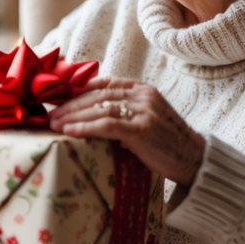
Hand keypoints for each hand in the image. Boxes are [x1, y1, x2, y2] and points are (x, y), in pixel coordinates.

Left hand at [49, 76, 205, 185]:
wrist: (195, 160)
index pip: (104, 82)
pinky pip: (107, 125)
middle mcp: (143, 95)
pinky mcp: (142, 129)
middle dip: (70, 104)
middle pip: (97, 94)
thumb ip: (126, 112)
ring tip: (53, 124)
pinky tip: (69, 132)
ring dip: (72, 116)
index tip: (59, 98)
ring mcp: (144, 111)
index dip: (78, 89)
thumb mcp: (147, 120)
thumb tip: (92, 116)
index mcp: (143, 89)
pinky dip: (84, 127)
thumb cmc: (168, 145)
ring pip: (99, 108)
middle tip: (49, 113)